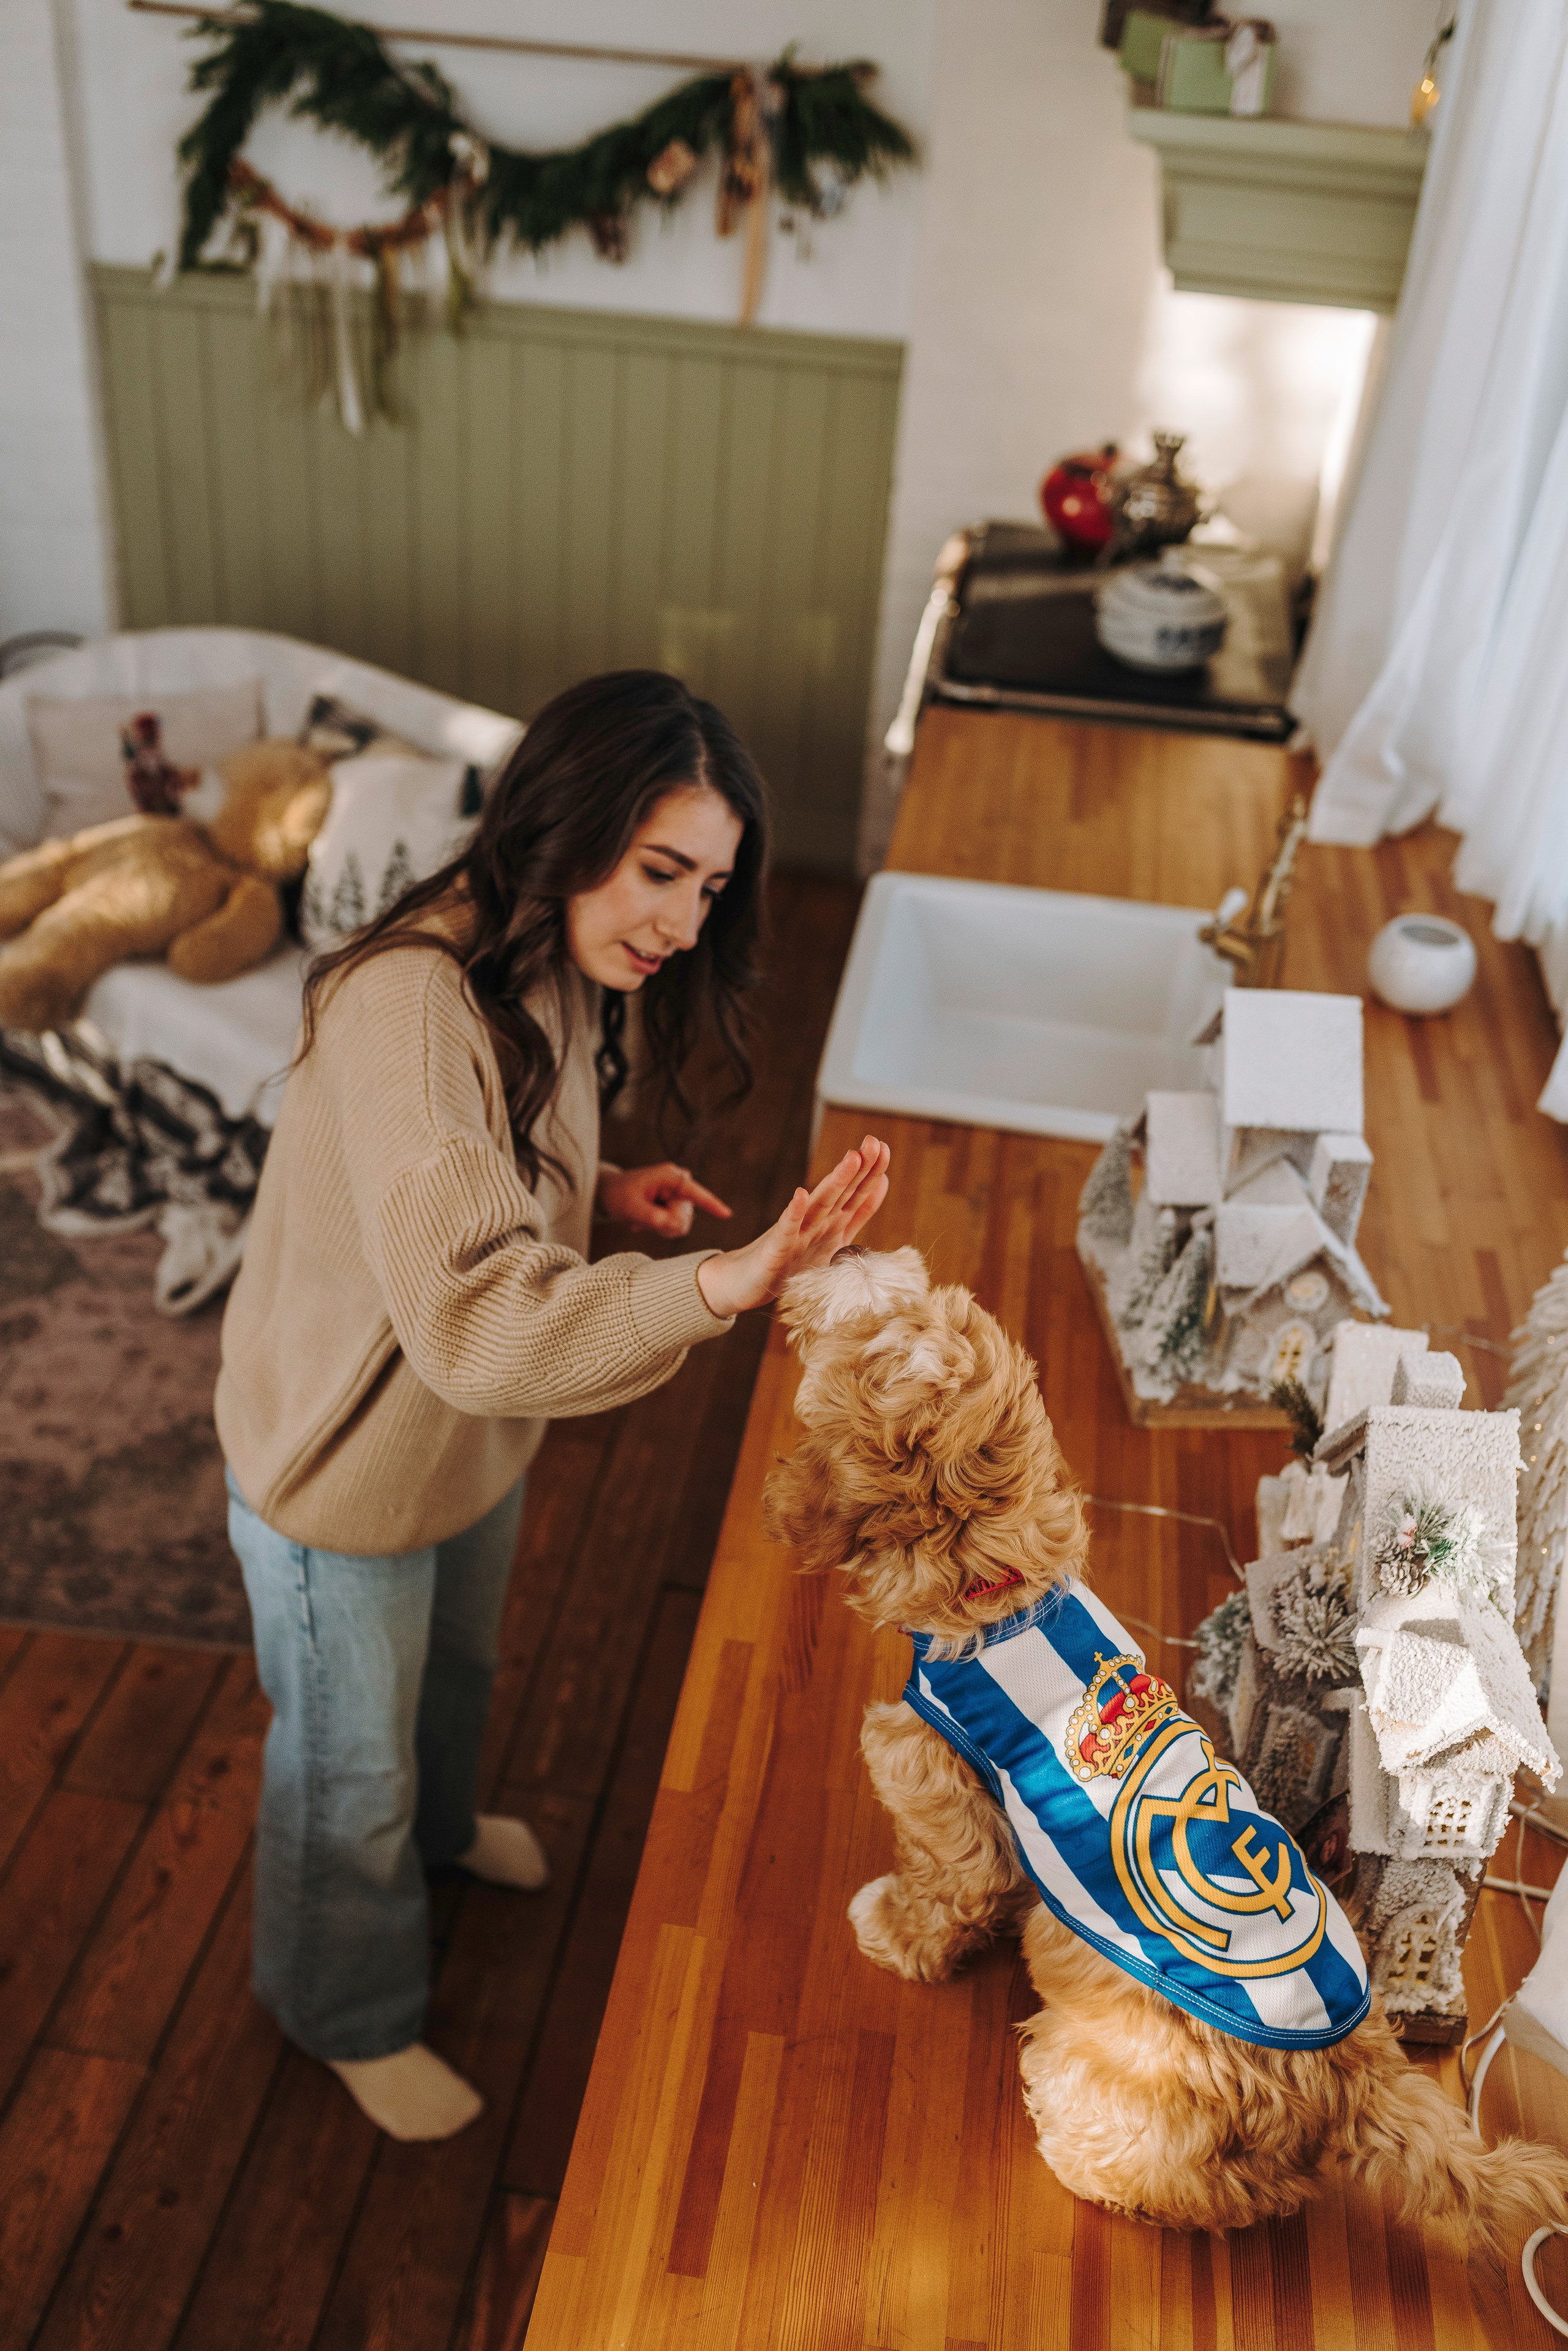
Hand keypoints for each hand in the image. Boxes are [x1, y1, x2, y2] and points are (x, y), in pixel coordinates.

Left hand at [596, 1161, 731, 1238]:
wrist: (608, 1192)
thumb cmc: (618, 1196)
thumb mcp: (631, 1208)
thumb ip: (654, 1218)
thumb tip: (678, 1226)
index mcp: (671, 1177)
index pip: (695, 1193)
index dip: (711, 1204)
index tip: (727, 1214)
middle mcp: (679, 1182)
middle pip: (685, 1216)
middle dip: (666, 1224)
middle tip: (643, 1221)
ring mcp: (679, 1193)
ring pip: (681, 1223)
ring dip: (661, 1227)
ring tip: (642, 1218)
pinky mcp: (677, 1203)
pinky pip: (677, 1225)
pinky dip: (660, 1227)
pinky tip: (644, 1219)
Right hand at [695, 1134, 890, 1318]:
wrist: (746, 1282)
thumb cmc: (791, 1259)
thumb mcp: (834, 1236)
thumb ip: (859, 1212)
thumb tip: (882, 1181)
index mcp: (832, 1222)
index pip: (857, 1195)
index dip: (872, 1173)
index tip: (885, 1148)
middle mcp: (815, 1222)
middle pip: (841, 1193)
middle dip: (859, 1168)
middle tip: (873, 1141)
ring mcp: (796, 1234)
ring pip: (819, 1205)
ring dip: (835, 1182)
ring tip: (851, 1159)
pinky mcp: (776, 1249)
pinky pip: (787, 1230)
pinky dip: (794, 1213)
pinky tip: (800, 1194)